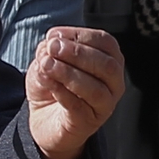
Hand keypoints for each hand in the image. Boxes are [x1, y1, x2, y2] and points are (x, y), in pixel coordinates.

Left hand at [24, 25, 125, 158]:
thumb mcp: (47, 60)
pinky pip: (79, 107)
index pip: (105, 42)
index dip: (80, 36)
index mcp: (109, 60)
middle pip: (106, 65)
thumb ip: (49, 50)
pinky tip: (48, 82)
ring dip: (69, 73)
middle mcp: (114, 83)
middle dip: (77, 53)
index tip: (54, 36)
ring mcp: (104, 105)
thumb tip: (50, 45)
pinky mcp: (89, 122)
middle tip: (52, 48)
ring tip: (47, 65)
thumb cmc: (53, 84)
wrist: (45, 119)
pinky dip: (62, 92)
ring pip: (96, 89)